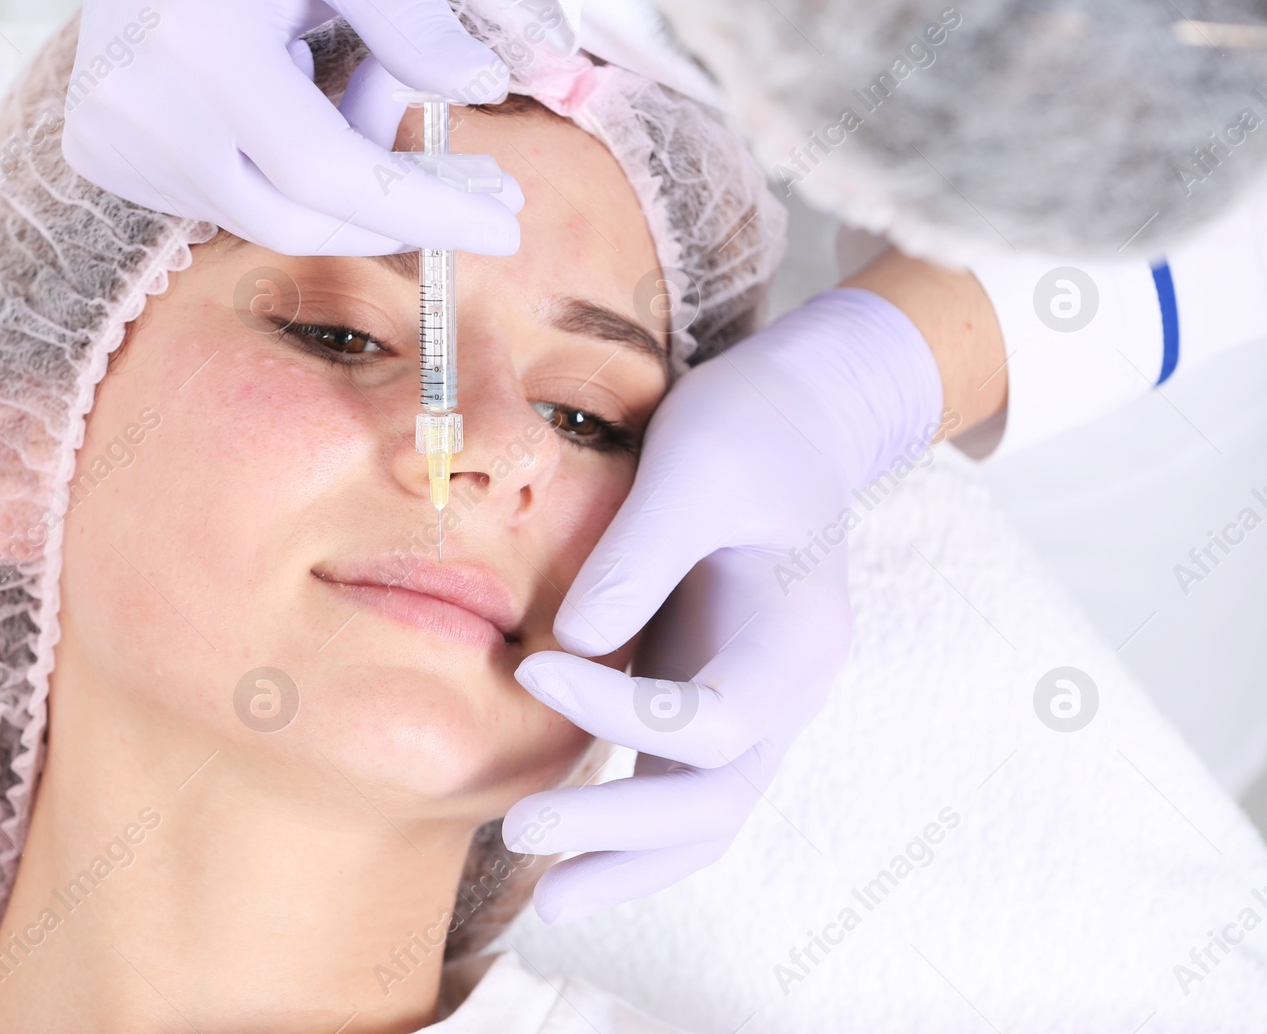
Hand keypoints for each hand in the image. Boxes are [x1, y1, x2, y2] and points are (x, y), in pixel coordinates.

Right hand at [62, 0, 528, 254]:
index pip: (325, 171)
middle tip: (473, 183)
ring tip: (367, 93)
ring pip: (260, 217)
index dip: (421, 208)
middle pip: (294, 218)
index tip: (502, 226)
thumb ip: (409, 18)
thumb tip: (482, 89)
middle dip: (393, 213)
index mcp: (199, 38)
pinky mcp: (99, 153)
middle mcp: (140, 103)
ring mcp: (110, 136)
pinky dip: (280, 176)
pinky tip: (291, 108)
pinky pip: (220, 201)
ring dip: (337, 181)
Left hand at [503, 288, 948, 922]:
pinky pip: (674, 779)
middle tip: (518, 837)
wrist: (795, 416)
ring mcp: (748, 697)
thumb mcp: (697, 467)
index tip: (531, 668)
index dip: (618, 712)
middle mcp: (783, 689)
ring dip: (628, 858)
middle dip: (623, 834)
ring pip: (702, 813)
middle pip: (716, 801)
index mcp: (797, 640)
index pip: (711, 721)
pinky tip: (559, 831)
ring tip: (546, 899)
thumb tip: (570, 645)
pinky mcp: (706, 689)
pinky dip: (625, 818)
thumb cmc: (751, 430)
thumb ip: (641, 554)